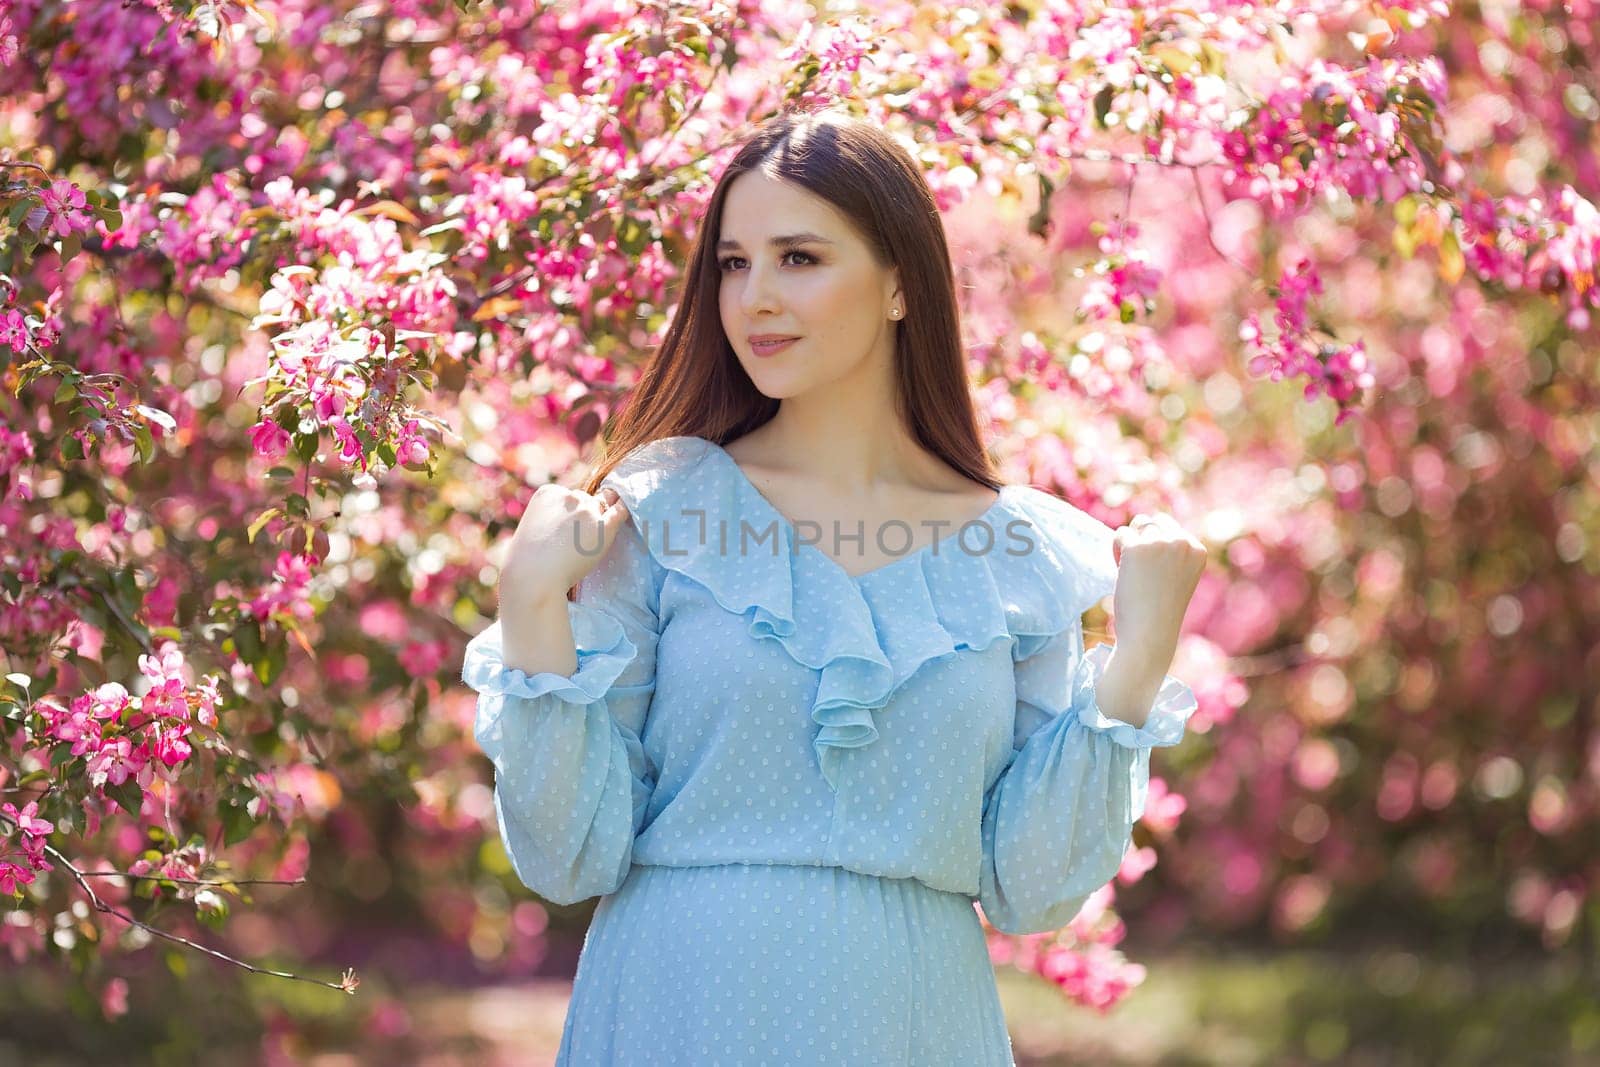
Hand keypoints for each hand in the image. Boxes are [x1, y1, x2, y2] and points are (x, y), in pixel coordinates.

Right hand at [499, 483, 630, 604]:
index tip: (562, 530)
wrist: (533, 578)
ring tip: (586, 544)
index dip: (568, 513)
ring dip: (598, 521)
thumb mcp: (533, 526)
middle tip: (574, 542)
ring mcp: (588, 510)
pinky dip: (623, 511)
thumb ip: (552, 515)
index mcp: (548, 492)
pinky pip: (620, 512)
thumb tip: (575, 517)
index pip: (567, 496)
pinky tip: (627, 512)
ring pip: (601, 509)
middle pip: (585, 501)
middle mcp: (570, 496)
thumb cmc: (528, 560)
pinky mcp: (603, 527)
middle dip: (584, 516)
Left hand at [1109, 512, 1205, 661]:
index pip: (1172, 529)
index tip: (1156, 572)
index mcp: (1198, 550)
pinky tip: (1121, 570)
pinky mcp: (1136, 548)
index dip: (1158, 547)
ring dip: (1129, 543)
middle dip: (1143, 539)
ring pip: (1137, 525)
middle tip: (1140, 570)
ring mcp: (1160, 543)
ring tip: (1130, 570)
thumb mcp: (1178, 577)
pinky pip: (1120, 534)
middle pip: (1154, 522)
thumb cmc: (1160, 612)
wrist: (1150, 634)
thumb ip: (1173, 553)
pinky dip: (1116, 549)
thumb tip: (1148, 522)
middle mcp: (1182, 542)